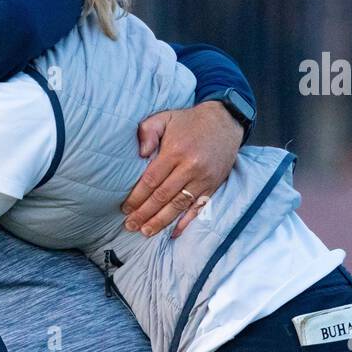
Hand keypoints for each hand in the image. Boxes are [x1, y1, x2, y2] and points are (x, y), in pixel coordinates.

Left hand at [120, 101, 242, 238]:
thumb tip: (140, 154)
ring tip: (146, 232)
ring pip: (179, 205)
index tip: (125, 208)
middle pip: (163, 196)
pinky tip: (173, 233)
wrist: (225, 121)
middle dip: (144, 213)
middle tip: (130, 225)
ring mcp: (204, 178)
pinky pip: (199, 208)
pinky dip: (186, 222)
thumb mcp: (164, 117)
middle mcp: (191, 167)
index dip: (137, 197)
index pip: (151, 180)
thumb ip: (147, 132)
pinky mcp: (214, 185)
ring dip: (161, 221)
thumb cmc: (189, 121)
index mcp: (176, 151)